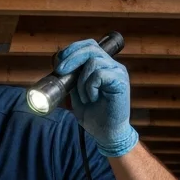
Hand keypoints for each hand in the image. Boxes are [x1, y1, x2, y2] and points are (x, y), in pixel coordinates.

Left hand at [54, 39, 138, 156]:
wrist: (106, 134)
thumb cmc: (94, 116)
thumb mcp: (77, 94)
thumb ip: (72, 80)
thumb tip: (60, 67)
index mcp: (103, 66)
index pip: (89, 46)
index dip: (72, 49)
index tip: (58, 62)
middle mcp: (112, 66)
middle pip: (91, 47)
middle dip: (72, 57)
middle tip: (60, 70)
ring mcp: (118, 72)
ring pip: (93, 62)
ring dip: (82, 81)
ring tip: (85, 97)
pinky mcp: (121, 81)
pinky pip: (99, 74)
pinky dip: (90, 87)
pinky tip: (92, 99)